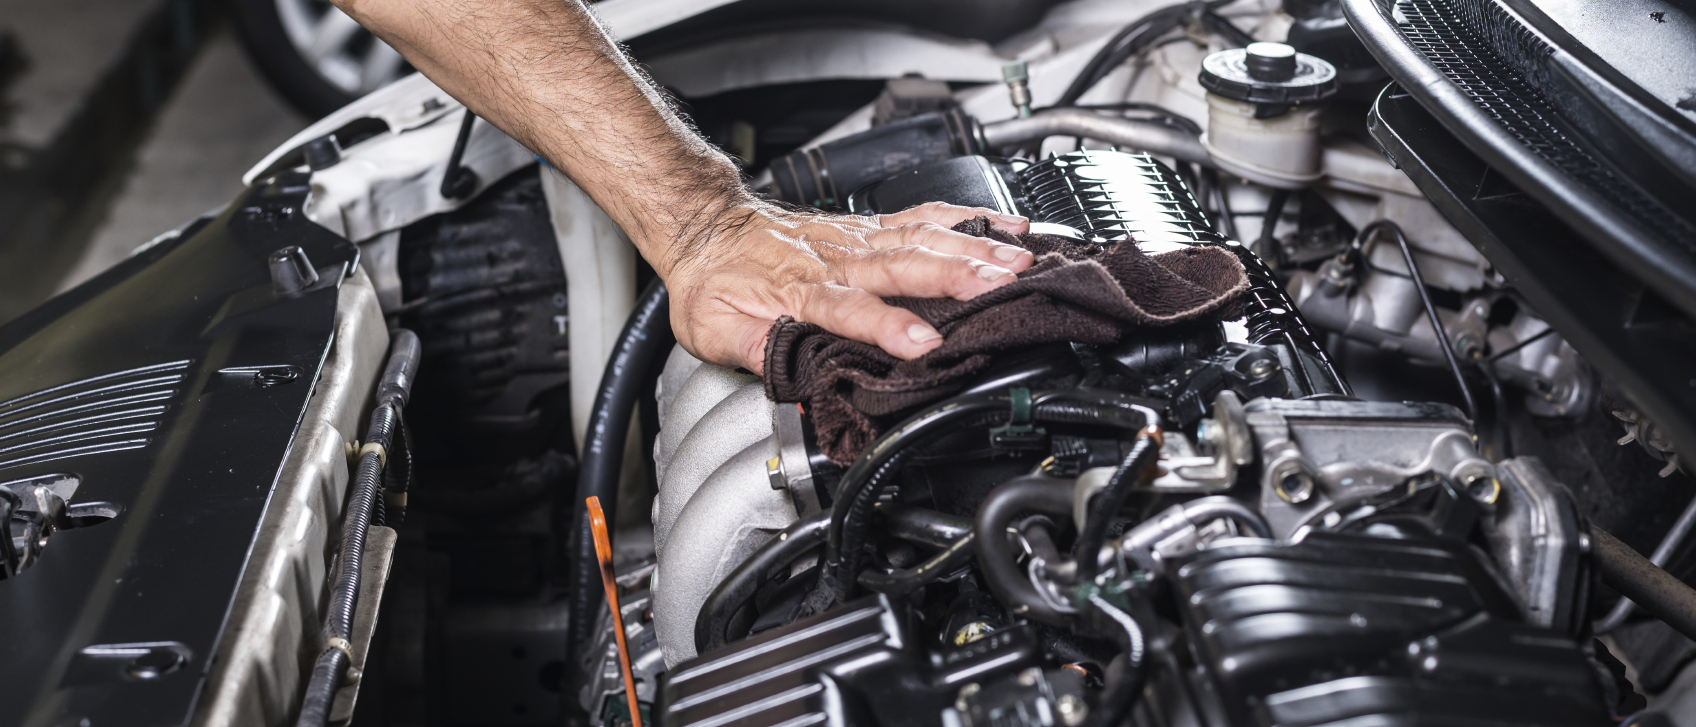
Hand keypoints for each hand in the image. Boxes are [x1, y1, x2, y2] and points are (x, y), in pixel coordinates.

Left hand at [663, 201, 1033, 373]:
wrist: (707, 225)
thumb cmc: (715, 281)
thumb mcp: (714, 330)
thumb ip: (756, 353)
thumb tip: (794, 381)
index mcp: (799, 288)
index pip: (849, 309)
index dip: (886, 327)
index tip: (922, 345)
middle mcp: (837, 258)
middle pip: (903, 264)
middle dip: (956, 275)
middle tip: (1001, 285)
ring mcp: (858, 237)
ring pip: (922, 237)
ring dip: (973, 247)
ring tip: (1018, 258)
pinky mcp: (871, 226)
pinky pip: (925, 216)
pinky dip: (968, 218)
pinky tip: (1006, 224)